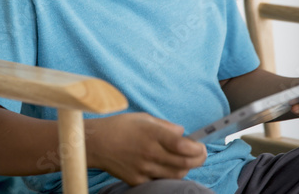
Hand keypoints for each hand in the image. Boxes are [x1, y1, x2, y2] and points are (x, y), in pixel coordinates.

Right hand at [87, 112, 206, 185]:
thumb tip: (182, 132)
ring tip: (185, 159)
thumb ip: (166, 126)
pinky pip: (160, 181)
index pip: (182, 146)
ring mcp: (144, 169)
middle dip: (198, 160)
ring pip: (175, 175)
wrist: (97, 143)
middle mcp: (150, 153)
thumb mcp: (145, 118)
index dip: (197, 148)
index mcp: (152, 134)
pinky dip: (169, 175)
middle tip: (201, 154)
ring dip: (185, 168)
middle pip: (184, 164)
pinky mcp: (137, 180)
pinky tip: (167, 166)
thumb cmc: (120, 126)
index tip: (202, 145)